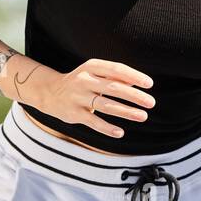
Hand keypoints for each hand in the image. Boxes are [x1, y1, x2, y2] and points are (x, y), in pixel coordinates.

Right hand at [35, 58, 154, 138]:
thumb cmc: (82, 82)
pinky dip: (107, 128)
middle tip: (151, 103)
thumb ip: (116, 77)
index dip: (134, 76)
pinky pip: (93, 122)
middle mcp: (84, 80)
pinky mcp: (73, 113)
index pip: (116, 69)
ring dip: (126, 111)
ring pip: (106, 105)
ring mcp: (77, 97)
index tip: (150, 84)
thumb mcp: (96, 74)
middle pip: (114, 87)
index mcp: (91, 67)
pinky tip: (120, 133)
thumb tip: (138, 83)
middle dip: (134, 96)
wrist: (49, 92)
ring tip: (143, 116)